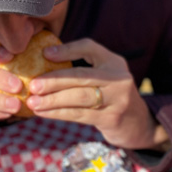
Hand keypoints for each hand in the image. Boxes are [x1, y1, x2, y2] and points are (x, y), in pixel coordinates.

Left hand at [26, 38, 169, 150]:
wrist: (138, 123)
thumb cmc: (109, 95)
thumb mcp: (104, 75)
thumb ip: (81, 68)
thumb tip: (41, 59)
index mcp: (113, 61)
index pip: (89, 48)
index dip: (66, 49)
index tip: (44, 53)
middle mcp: (118, 78)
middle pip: (81, 76)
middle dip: (54, 80)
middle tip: (33, 85)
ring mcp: (117, 99)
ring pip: (79, 97)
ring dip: (52, 99)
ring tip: (32, 102)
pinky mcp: (111, 119)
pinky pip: (79, 115)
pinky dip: (58, 113)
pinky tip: (43, 112)